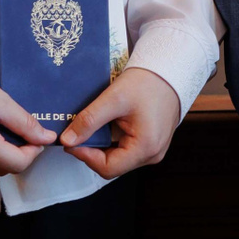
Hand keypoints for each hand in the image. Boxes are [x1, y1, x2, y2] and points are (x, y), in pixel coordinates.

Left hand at [60, 67, 181, 177]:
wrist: (169, 70)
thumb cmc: (148, 82)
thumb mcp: (114, 99)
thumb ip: (89, 120)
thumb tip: (68, 140)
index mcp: (146, 148)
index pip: (107, 167)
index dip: (85, 156)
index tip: (71, 142)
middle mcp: (153, 154)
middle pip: (112, 165)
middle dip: (92, 151)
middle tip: (78, 133)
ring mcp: (153, 149)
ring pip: (118, 158)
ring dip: (102, 146)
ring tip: (92, 127)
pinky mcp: (151, 142)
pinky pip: (127, 149)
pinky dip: (112, 140)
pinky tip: (107, 126)